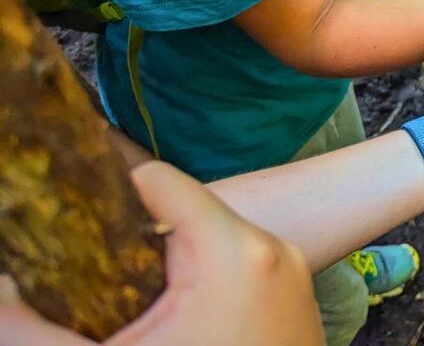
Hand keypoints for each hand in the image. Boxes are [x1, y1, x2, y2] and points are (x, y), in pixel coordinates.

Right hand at [0, 162, 320, 345]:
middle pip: (181, 215)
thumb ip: (35, 331)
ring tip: (132, 312)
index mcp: (232, 251)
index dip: (102, 197)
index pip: (156, 182)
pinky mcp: (296, 299)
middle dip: (128, 245)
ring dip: (164, 271)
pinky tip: (172, 327)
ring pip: (209, 245)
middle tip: (89, 282)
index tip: (66, 224)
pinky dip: (201, 287)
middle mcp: (270, 249)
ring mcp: (291, 273)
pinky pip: (238, 271)